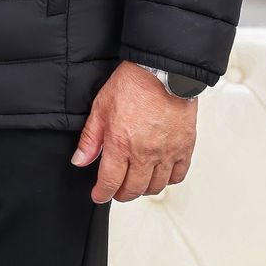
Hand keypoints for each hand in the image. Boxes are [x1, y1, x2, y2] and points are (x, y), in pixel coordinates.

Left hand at [70, 60, 196, 203]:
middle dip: (122, 194)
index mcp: (121, 144)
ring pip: (156, 186)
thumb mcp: (101, 108)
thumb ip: (90, 139)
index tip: (99, 195)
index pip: (110, 182)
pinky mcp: (185, 146)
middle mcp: (145, 153)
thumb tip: (80, 160)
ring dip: (144, 189)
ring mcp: (167, 152)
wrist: (163, 70)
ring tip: (137, 182)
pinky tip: (160, 174)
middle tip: (117, 191)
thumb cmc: (133, 84)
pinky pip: (178, 175)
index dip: (102, 194)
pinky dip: (168, 180)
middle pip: (133, 189)